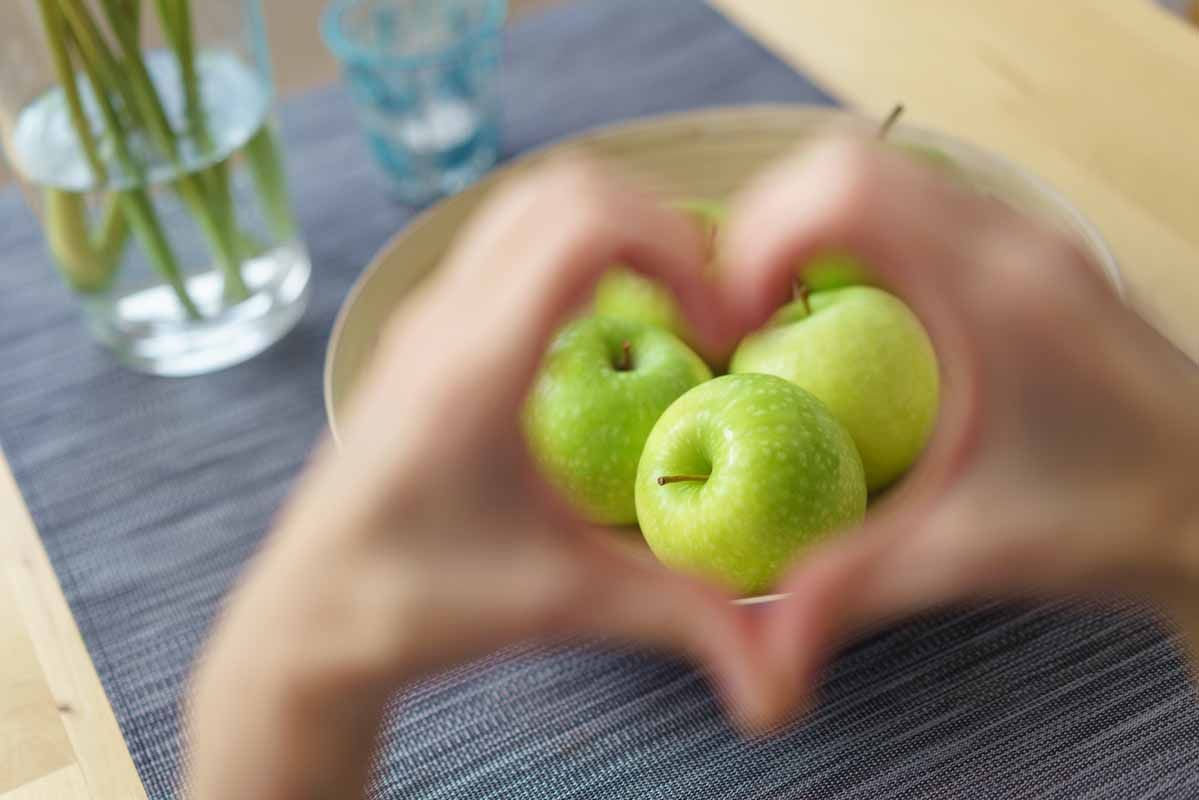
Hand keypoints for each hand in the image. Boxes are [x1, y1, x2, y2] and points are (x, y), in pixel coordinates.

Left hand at [186, 160, 774, 799]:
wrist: (307, 616)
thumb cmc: (417, 604)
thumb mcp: (564, 604)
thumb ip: (686, 622)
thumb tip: (786, 678)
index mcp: (476, 366)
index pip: (586, 222)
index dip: (678, 249)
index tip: (718, 328)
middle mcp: (444, 319)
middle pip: (565, 188)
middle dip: (658, 224)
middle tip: (706, 303)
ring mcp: (425, 318)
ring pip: (528, 204)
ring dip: (613, 228)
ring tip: (666, 307)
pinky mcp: (422, 334)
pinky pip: (504, 242)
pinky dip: (572, 248)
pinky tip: (601, 332)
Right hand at [719, 138, 1198, 721]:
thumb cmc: (1119, 519)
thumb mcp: (970, 554)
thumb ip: (853, 588)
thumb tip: (762, 651)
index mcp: (994, 294)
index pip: (846, 191)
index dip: (760, 239)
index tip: (736, 319)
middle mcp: (1009, 242)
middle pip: (846, 161)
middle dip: (763, 225)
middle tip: (738, 310)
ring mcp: (1021, 238)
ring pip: (878, 169)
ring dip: (804, 222)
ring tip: (772, 305)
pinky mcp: (1022, 254)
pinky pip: (911, 199)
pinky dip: (848, 231)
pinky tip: (841, 308)